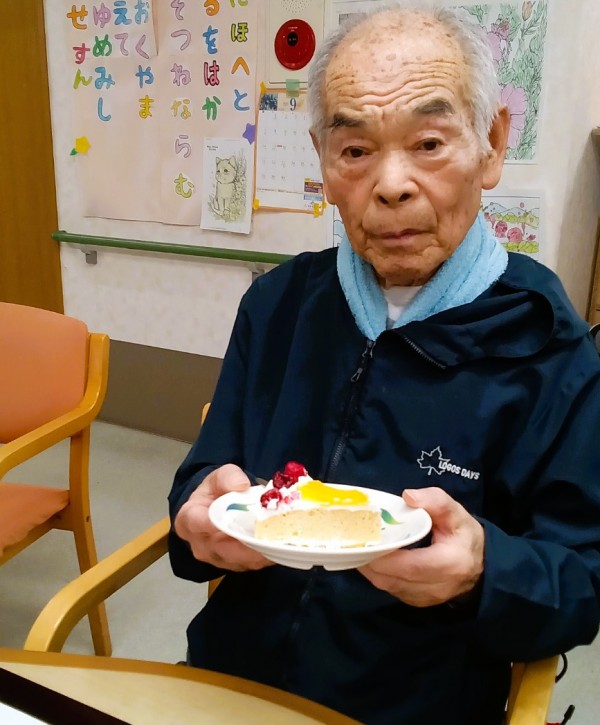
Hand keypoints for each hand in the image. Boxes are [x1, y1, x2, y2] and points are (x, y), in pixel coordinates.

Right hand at [174, 464, 271, 571]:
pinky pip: (251, 564)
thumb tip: (241, 485)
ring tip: (279, 538)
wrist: (214, 509)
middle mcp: (200, 544)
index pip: (198, 523)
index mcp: (189, 519)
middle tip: (270, 532)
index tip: (235, 520)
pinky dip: (266, 556)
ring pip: (240, 559)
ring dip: (260, 551)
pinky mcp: (234, 566)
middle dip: (248, 541)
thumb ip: (228, 477)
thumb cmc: (214, 493)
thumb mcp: (218, 476)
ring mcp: (217, 558)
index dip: (216, 524)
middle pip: (224, 547)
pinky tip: (279, 544)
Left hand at [358, 487, 483, 606]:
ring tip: (357, 546)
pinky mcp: (416, 602)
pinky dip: (378, 574)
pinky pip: (390, 589)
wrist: (480, 566)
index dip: (384, 556)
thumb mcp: (456, 513)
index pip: (410, 566)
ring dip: (370, 568)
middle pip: (393, 578)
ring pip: (388, 586)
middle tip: (353, 540)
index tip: (365, 539)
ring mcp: (425, 599)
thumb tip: (407, 496)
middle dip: (369, 560)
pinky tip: (370, 557)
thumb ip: (435, 501)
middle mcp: (436, 587)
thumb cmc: (464, 536)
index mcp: (449, 564)